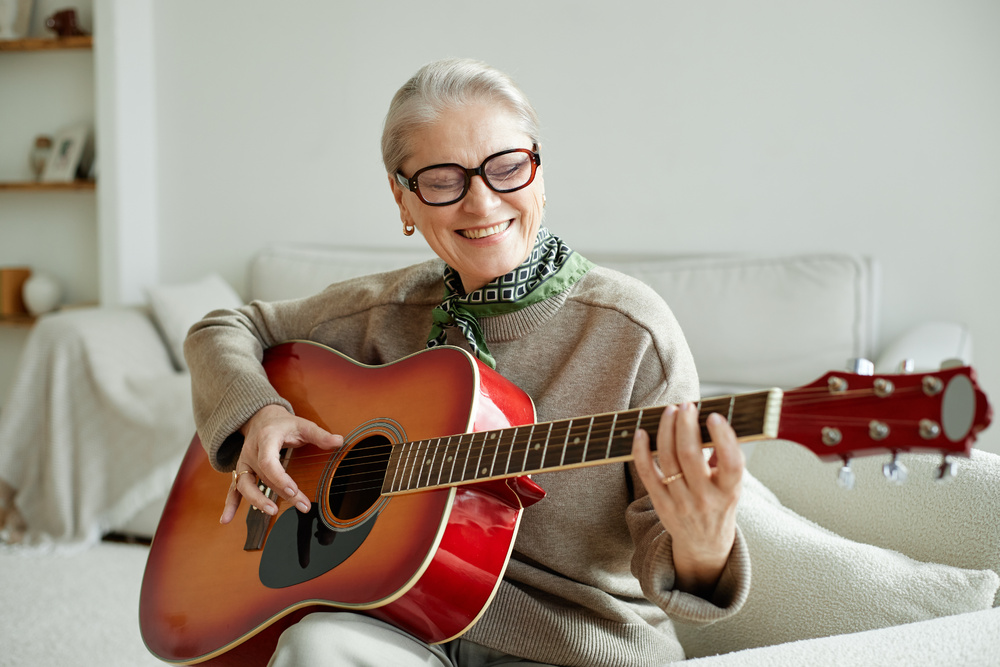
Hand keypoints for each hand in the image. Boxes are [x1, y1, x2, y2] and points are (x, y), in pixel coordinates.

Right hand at [221, 404, 342, 523]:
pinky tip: (226, 520)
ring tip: (271, 511)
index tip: (294, 490)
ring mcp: (244, 463)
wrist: (260, 417)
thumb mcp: (302, 424)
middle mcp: (251, 452)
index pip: (268, 462)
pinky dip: (230, 504)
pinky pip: (233, 489)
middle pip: (263, 477)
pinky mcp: (242, 471)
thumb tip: (339, 441)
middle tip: (302, 506)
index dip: (280, 478)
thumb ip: (320, 435)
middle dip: (281, 493)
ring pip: (245, 485)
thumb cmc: (283, 423)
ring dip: (256, 500)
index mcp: (266, 440)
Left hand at [631, 403, 743, 597]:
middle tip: (685, 405)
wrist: (704, 545)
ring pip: (669, 460)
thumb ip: (726, 456)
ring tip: (669, 412)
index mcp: (730, 492)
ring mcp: (681, 502)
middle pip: (692, 457)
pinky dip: (642, 451)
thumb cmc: (719, 505)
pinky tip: (642, 433)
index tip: (714, 415)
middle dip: (686, 426)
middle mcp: (706, 499)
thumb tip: (716, 420)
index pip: (731, 464)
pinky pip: (647, 474)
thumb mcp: (732, 486)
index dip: (723, 438)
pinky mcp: (661, 504)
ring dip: (666, 431)